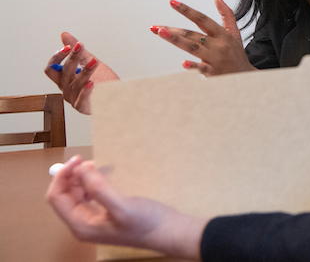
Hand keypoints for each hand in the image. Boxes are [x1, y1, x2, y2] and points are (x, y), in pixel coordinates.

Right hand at [44, 32, 119, 114]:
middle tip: (81, 46)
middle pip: (64, 73)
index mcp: (64, 79)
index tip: (68, 47)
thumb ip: (78, 51)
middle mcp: (66, 89)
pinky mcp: (84, 107)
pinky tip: (92, 82)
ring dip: (85, 71)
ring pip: (75, 84)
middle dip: (72, 58)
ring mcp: (74, 99)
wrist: (119, 96)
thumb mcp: (90, 61)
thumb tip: (64, 34)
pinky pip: (82, 99)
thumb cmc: (103, 81)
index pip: (51, 69)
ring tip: (95, 62)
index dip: (57, 57)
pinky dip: (86, 91)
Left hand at [46, 156, 205, 258]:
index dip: (63, 176)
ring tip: (96, 166)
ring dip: (81, 179)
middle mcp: (84, 224)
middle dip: (71, 176)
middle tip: (88, 159)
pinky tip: (103, 177)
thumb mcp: (122, 206)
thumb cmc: (147, 223)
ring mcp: (95, 220)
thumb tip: (80, 170)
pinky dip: (91, 184)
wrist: (168, 232)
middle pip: (64, 196)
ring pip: (76, 195)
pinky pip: (89, 197)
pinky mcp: (105, 215)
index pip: (57, 198)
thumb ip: (98, 188)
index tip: (77, 159)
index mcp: (81, 225)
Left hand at [152, 0, 255, 75]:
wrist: (246, 78)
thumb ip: (227, 14)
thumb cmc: (237, 55)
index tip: (173, 3)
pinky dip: (193, 66)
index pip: (202, 19)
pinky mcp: (213, 73)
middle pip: (192, 34)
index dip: (187, 10)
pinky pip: (202, 68)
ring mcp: (215, 59)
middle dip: (173, 30)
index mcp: (222, 34)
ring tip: (161, 33)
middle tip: (156, 27)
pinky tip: (183, 63)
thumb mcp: (235, 33)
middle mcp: (218, 45)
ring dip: (176, 40)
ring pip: (193, 48)